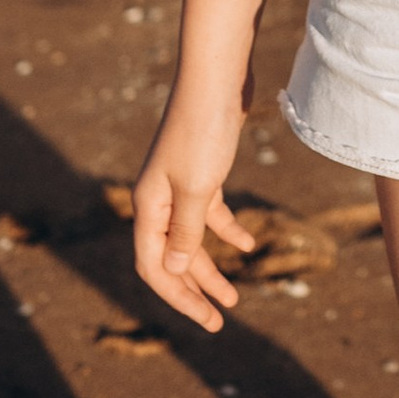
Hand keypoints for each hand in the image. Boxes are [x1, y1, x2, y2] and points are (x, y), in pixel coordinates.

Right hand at [130, 90, 258, 333]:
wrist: (217, 76)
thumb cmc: (204, 129)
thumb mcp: (198, 187)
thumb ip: (186, 231)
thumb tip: (175, 269)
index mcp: (148, 206)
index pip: (153, 266)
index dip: (178, 297)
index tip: (206, 320)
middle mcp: (158, 198)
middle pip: (172, 258)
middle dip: (194, 291)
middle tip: (219, 321)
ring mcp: (179, 184)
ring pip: (192, 239)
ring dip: (211, 267)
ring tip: (235, 297)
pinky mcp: (202, 170)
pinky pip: (210, 212)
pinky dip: (227, 230)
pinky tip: (249, 243)